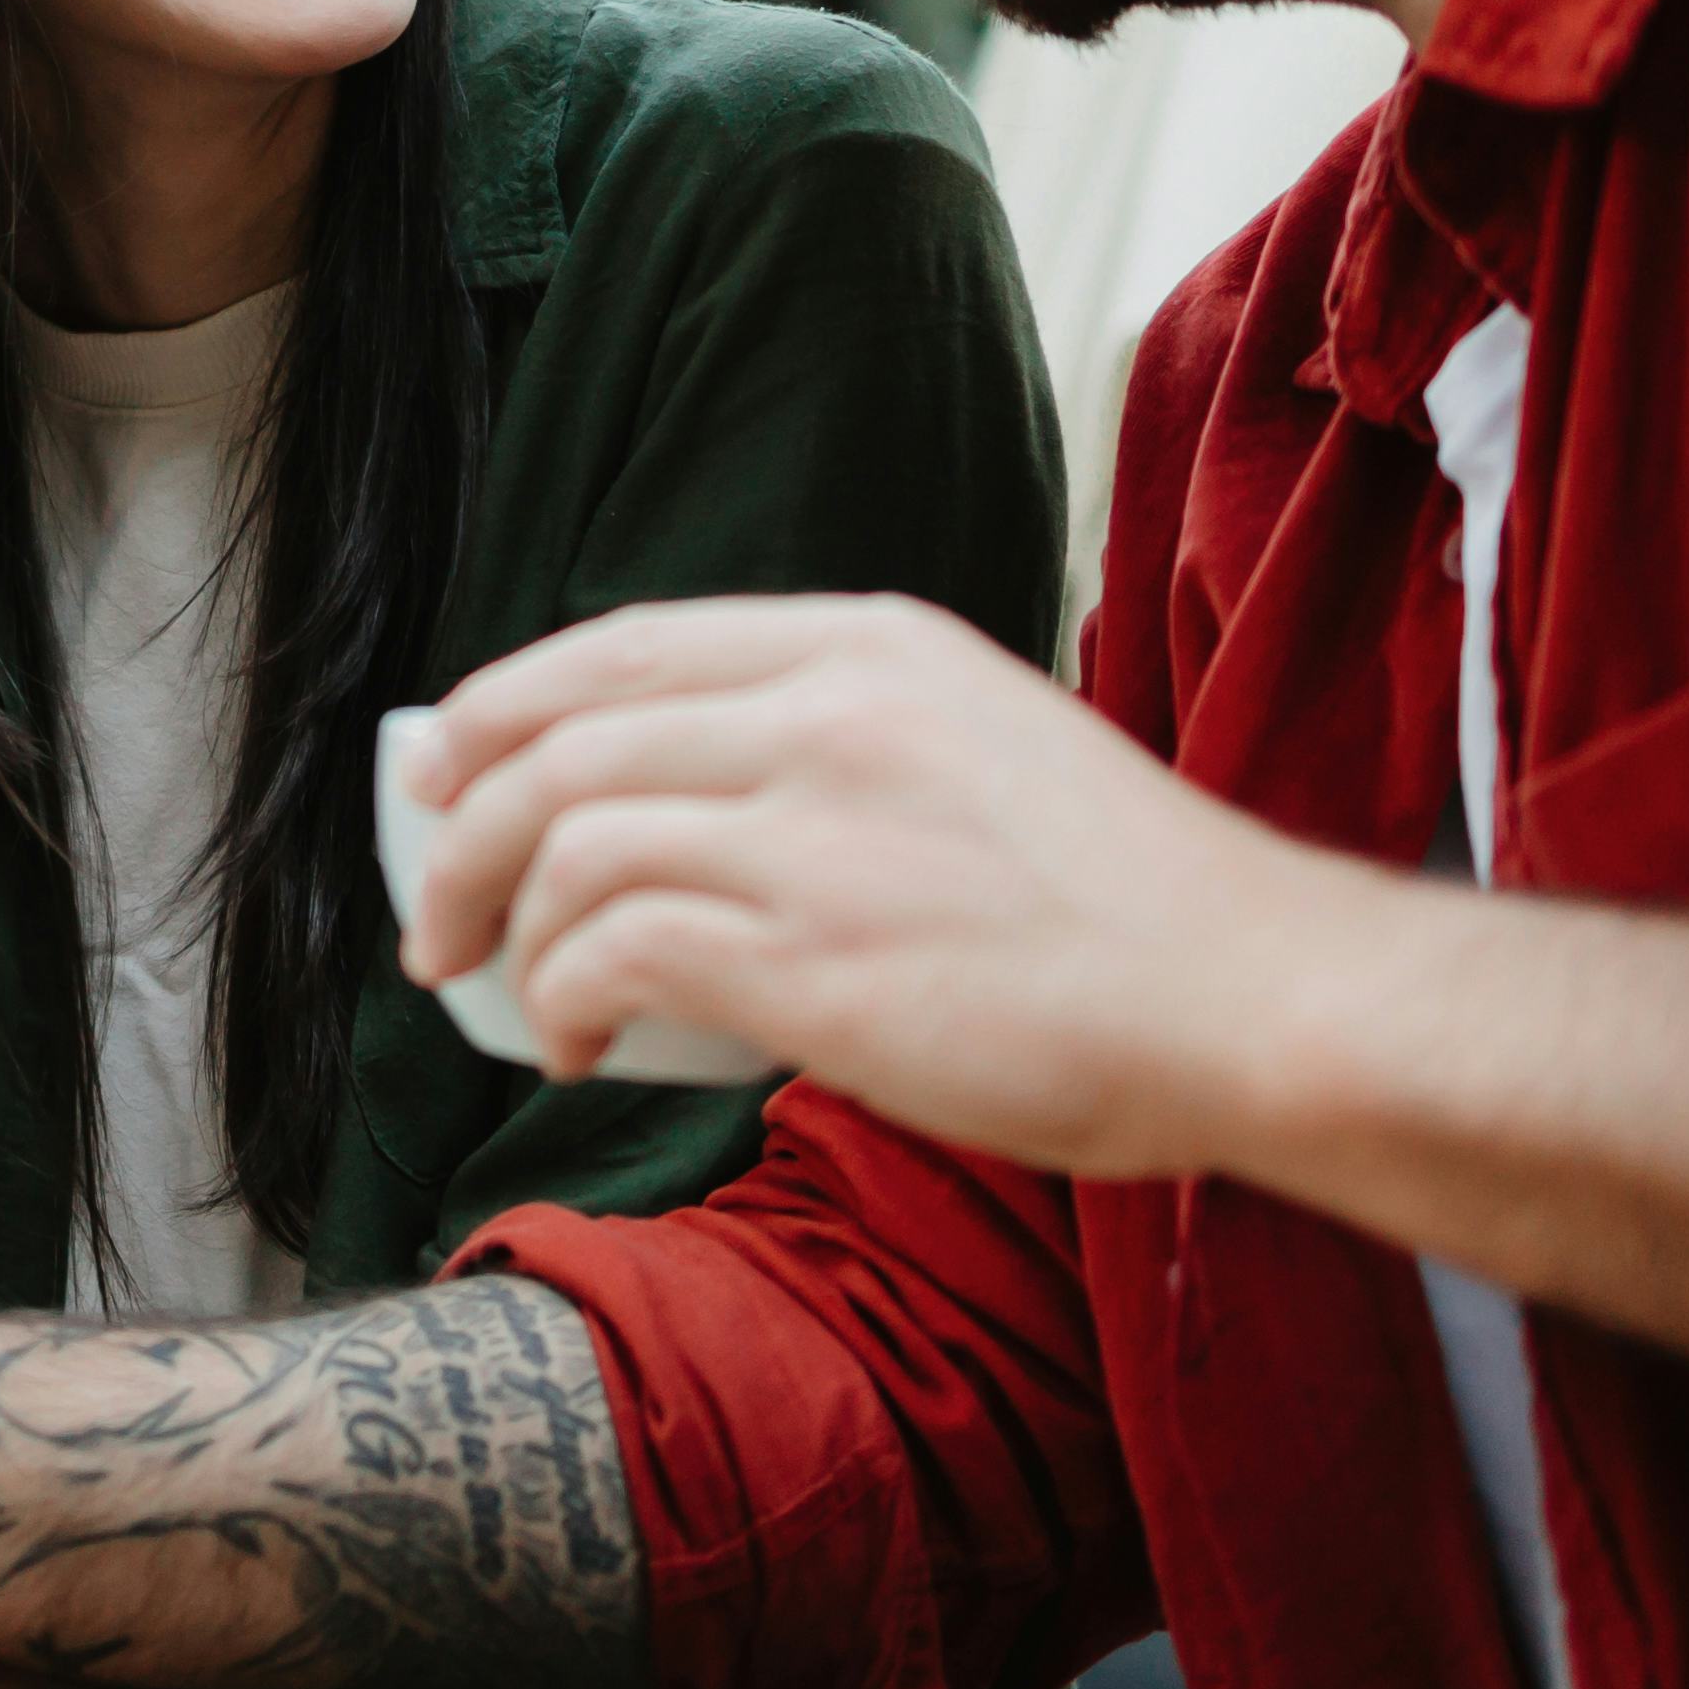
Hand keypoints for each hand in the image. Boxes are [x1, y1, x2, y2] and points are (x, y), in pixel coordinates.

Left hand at [394, 594, 1365, 1179]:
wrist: (1256, 995)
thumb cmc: (1136, 909)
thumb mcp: (985, 747)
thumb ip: (851, 747)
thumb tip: (713, 811)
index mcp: (872, 644)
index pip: (629, 643)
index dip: (509, 702)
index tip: (447, 765)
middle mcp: (828, 712)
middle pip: (564, 738)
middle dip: (465, 827)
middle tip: (433, 909)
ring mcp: (814, 829)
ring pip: (567, 843)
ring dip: (500, 928)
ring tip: (500, 995)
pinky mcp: (808, 954)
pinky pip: (609, 952)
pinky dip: (559, 1000)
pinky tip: (573, 1045)